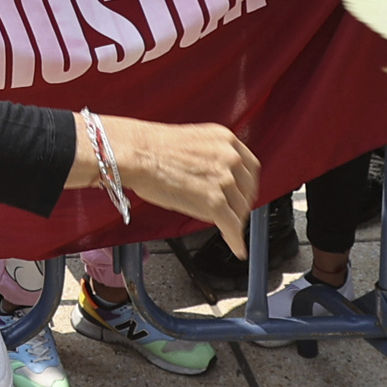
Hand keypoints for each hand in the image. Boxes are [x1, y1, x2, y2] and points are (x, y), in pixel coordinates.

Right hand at [96, 117, 261, 255]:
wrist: (137, 154)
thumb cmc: (151, 148)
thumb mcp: (193, 142)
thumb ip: (211, 158)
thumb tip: (214, 178)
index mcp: (225, 140)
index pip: (250, 168)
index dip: (246, 186)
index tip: (242, 194)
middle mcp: (230, 158)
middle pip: (247, 191)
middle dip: (240, 204)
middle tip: (232, 213)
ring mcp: (224, 180)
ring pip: (240, 210)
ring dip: (234, 221)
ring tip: (227, 228)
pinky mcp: (214, 202)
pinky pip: (232, 226)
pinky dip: (235, 240)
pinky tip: (236, 247)